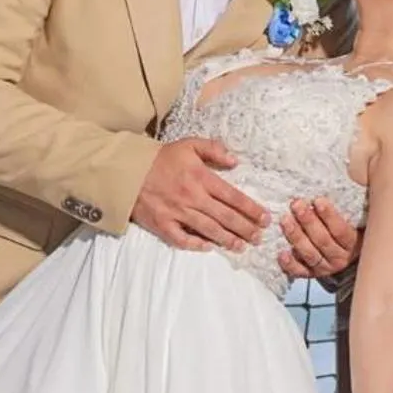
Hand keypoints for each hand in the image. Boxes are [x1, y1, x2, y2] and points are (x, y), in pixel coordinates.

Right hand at [130, 138, 269, 251]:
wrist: (127, 170)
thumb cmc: (160, 158)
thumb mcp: (188, 144)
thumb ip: (214, 149)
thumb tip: (235, 161)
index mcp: (201, 178)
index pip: (233, 196)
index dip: (251, 209)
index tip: (265, 218)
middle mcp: (192, 197)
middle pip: (225, 217)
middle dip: (245, 228)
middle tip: (259, 237)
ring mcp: (177, 213)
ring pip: (208, 229)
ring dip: (227, 239)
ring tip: (242, 246)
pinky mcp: (162, 224)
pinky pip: (182, 239)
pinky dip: (196, 244)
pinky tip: (209, 247)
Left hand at [277, 197, 359, 280]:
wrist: (347, 253)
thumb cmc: (349, 227)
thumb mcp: (355, 216)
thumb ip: (350, 203)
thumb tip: (348, 175)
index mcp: (353, 243)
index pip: (341, 230)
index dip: (329, 216)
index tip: (318, 200)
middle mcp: (340, 258)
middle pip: (323, 241)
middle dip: (308, 221)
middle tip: (297, 205)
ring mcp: (325, 268)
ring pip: (310, 254)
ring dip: (296, 236)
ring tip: (285, 220)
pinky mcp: (311, 274)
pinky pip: (300, 272)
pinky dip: (290, 264)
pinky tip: (281, 253)